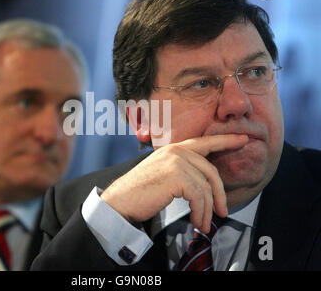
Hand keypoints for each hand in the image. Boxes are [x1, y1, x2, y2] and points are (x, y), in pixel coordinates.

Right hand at [101, 134, 248, 233]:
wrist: (120, 200)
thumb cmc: (140, 191)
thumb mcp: (163, 173)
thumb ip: (181, 170)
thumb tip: (204, 183)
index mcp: (173, 148)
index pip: (205, 142)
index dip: (225, 140)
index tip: (243, 140)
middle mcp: (176, 151)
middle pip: (211, 171)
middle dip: (219, 194)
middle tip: (222, 211)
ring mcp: (176, 161)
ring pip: (205, 187)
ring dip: (207, 209)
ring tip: (203, 223)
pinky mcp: (176, 176)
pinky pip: (199, 196)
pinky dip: (200, 212)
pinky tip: (196, 220)